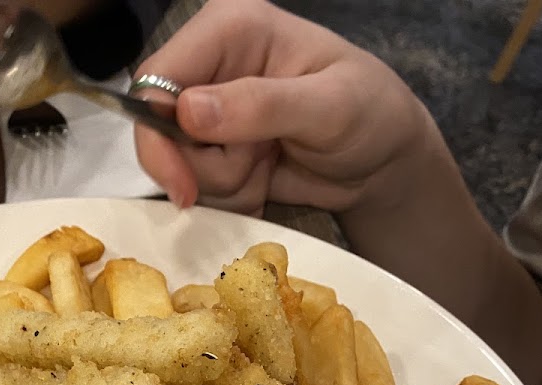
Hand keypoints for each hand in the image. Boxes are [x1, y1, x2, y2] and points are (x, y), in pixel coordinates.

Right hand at [134, 0, 430, 217]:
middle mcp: (212, 65)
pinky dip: (231, 197)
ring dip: (224, 184)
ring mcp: (212, 112)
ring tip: (267, 167)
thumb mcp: (327, 108)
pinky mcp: (217, 151)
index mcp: (231, 29)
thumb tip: (188, 111)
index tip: (185, 185)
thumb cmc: (371, 115)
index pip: (157, 78)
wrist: (383, 162)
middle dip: (202, 168)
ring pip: (179, 166)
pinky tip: (264, 179)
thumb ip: (261, 106)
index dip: (158, 135)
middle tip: (252, 172)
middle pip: (158, 130)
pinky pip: (198, 187)